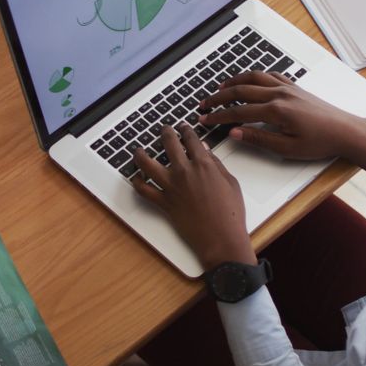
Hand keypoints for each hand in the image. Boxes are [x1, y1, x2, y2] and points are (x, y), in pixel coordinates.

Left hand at [130, 123, 255, 268]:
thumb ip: (216, 164)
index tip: (184, 127)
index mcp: (203, 164)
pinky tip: (135, 176)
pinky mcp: (163, 203)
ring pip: (148, 164)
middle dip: (166, 133)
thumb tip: (205, 150)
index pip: (191, 139)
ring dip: (141, 154)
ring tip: (138, 150)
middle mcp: (184, 172)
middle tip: (164, 129)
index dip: (187, 130)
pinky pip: (144, 190)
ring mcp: (171, 187)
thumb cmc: (230, 212)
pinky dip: (136, 183)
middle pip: (169, 144)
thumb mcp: (230, 182)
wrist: (221, 237)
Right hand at [198, 72, 365, 173]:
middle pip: (241, 90)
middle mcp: (279, 94)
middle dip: (219, 97)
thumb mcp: (287, 148)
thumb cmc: (320, 142)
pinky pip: (270, 75)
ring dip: (235, 81)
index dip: (218, 116)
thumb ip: (259, 139)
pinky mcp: (295, 87)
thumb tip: (234, 133)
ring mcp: (288, 87)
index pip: (238, 112)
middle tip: (204, 103)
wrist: (346, 131)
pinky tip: (249, 80)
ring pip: (254, 77)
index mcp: (276, 111)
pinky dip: (255, 76)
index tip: (204, 119)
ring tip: (220, 88)